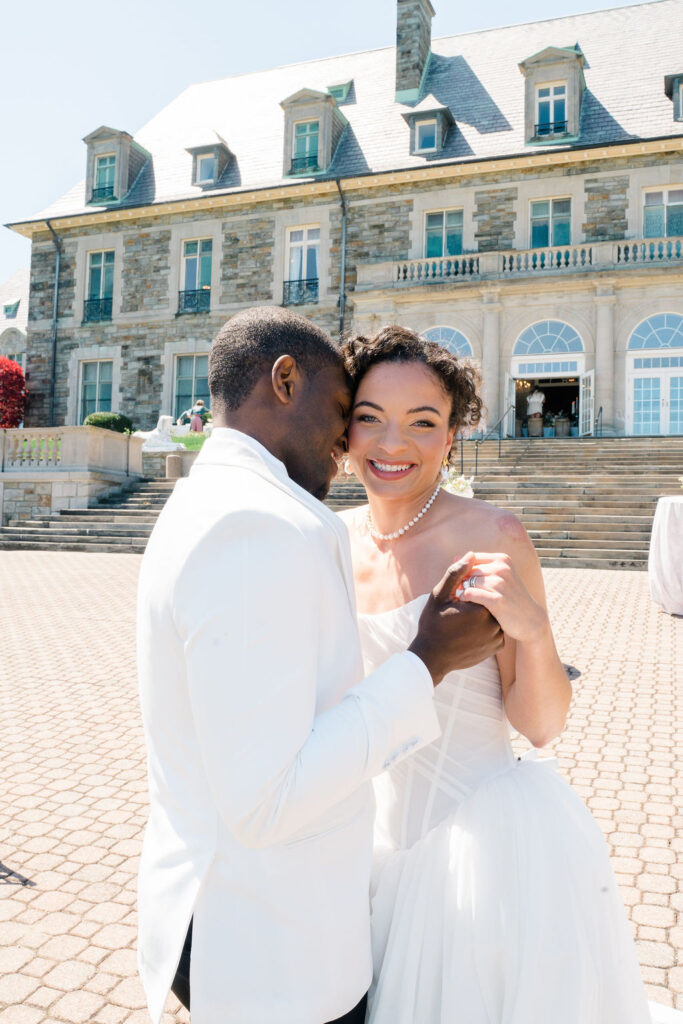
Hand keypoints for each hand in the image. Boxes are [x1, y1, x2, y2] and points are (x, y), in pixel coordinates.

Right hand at [409, 557, 504, 685]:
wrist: (432, 657)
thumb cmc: (432, 624)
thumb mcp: (439, 595)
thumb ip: (456, 574)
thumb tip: (470, 555)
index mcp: (480, 608)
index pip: (483, 588)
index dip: (469, 591)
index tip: (456, 600)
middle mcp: (493, 623)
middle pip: (490, 601)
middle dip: (477, 603)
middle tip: (459, 613)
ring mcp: (496, 637)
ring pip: (494, 615)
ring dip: (483, 615)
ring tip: (464, 623)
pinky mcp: (497, 647)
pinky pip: (496, 630)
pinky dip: (486, 628)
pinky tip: (470, 632)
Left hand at [456, 552, 547, 643]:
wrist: (530, 620)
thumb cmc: (510, 598)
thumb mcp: (500, 577)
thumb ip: (480, 567)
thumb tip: (455, 558)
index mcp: (502, 559)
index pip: (472, 558)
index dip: (463, 570)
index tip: (461, 582)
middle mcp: (502, 568)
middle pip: (469, 570)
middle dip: (461, 581)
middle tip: (457, 592)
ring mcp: (500, 584)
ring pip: (468, 581)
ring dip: (461, 590)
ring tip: (460, 598)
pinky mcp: (496, 600)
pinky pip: (470, 594)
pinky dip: (464, 598)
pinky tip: (464, 603)